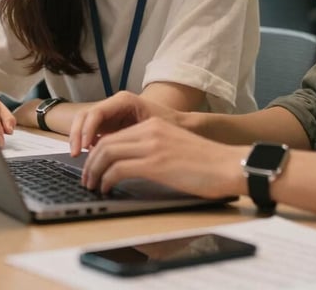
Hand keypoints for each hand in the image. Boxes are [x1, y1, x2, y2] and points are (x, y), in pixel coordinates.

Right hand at [69, 90, 180, 155]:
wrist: (173, 123)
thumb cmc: (168, 122)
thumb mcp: (160, 123)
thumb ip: (153, 129)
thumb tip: (163, 133)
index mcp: (124, 101)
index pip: (97, 112)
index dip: (87, 129)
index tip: (85, 146)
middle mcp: (113, 105)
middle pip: (85, 116)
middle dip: (77, 134)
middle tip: (76, 154)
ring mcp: (108, 115)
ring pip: (84, 124)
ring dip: (77, 139)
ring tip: (79, 157)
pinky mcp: (107, 126)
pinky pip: (89, 132)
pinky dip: (84, 143)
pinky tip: (89, 157)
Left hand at [81, 116, 247, 198]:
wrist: (228, 164)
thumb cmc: (207, 163)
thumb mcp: (174, 147)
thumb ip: (154, 149)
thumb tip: (131, 166)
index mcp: (154, 125)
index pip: (115, 136)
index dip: (98, 152)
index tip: (93, 167)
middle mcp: (150, 130)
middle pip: (106, 143)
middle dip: (91, 162)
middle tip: (87, 180)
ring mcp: (152, 146)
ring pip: (107, 153)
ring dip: (94, 172)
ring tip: (93, 186)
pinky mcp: (155, 163)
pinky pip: (118, 169)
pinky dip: (107, 180)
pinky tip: (108, 189)